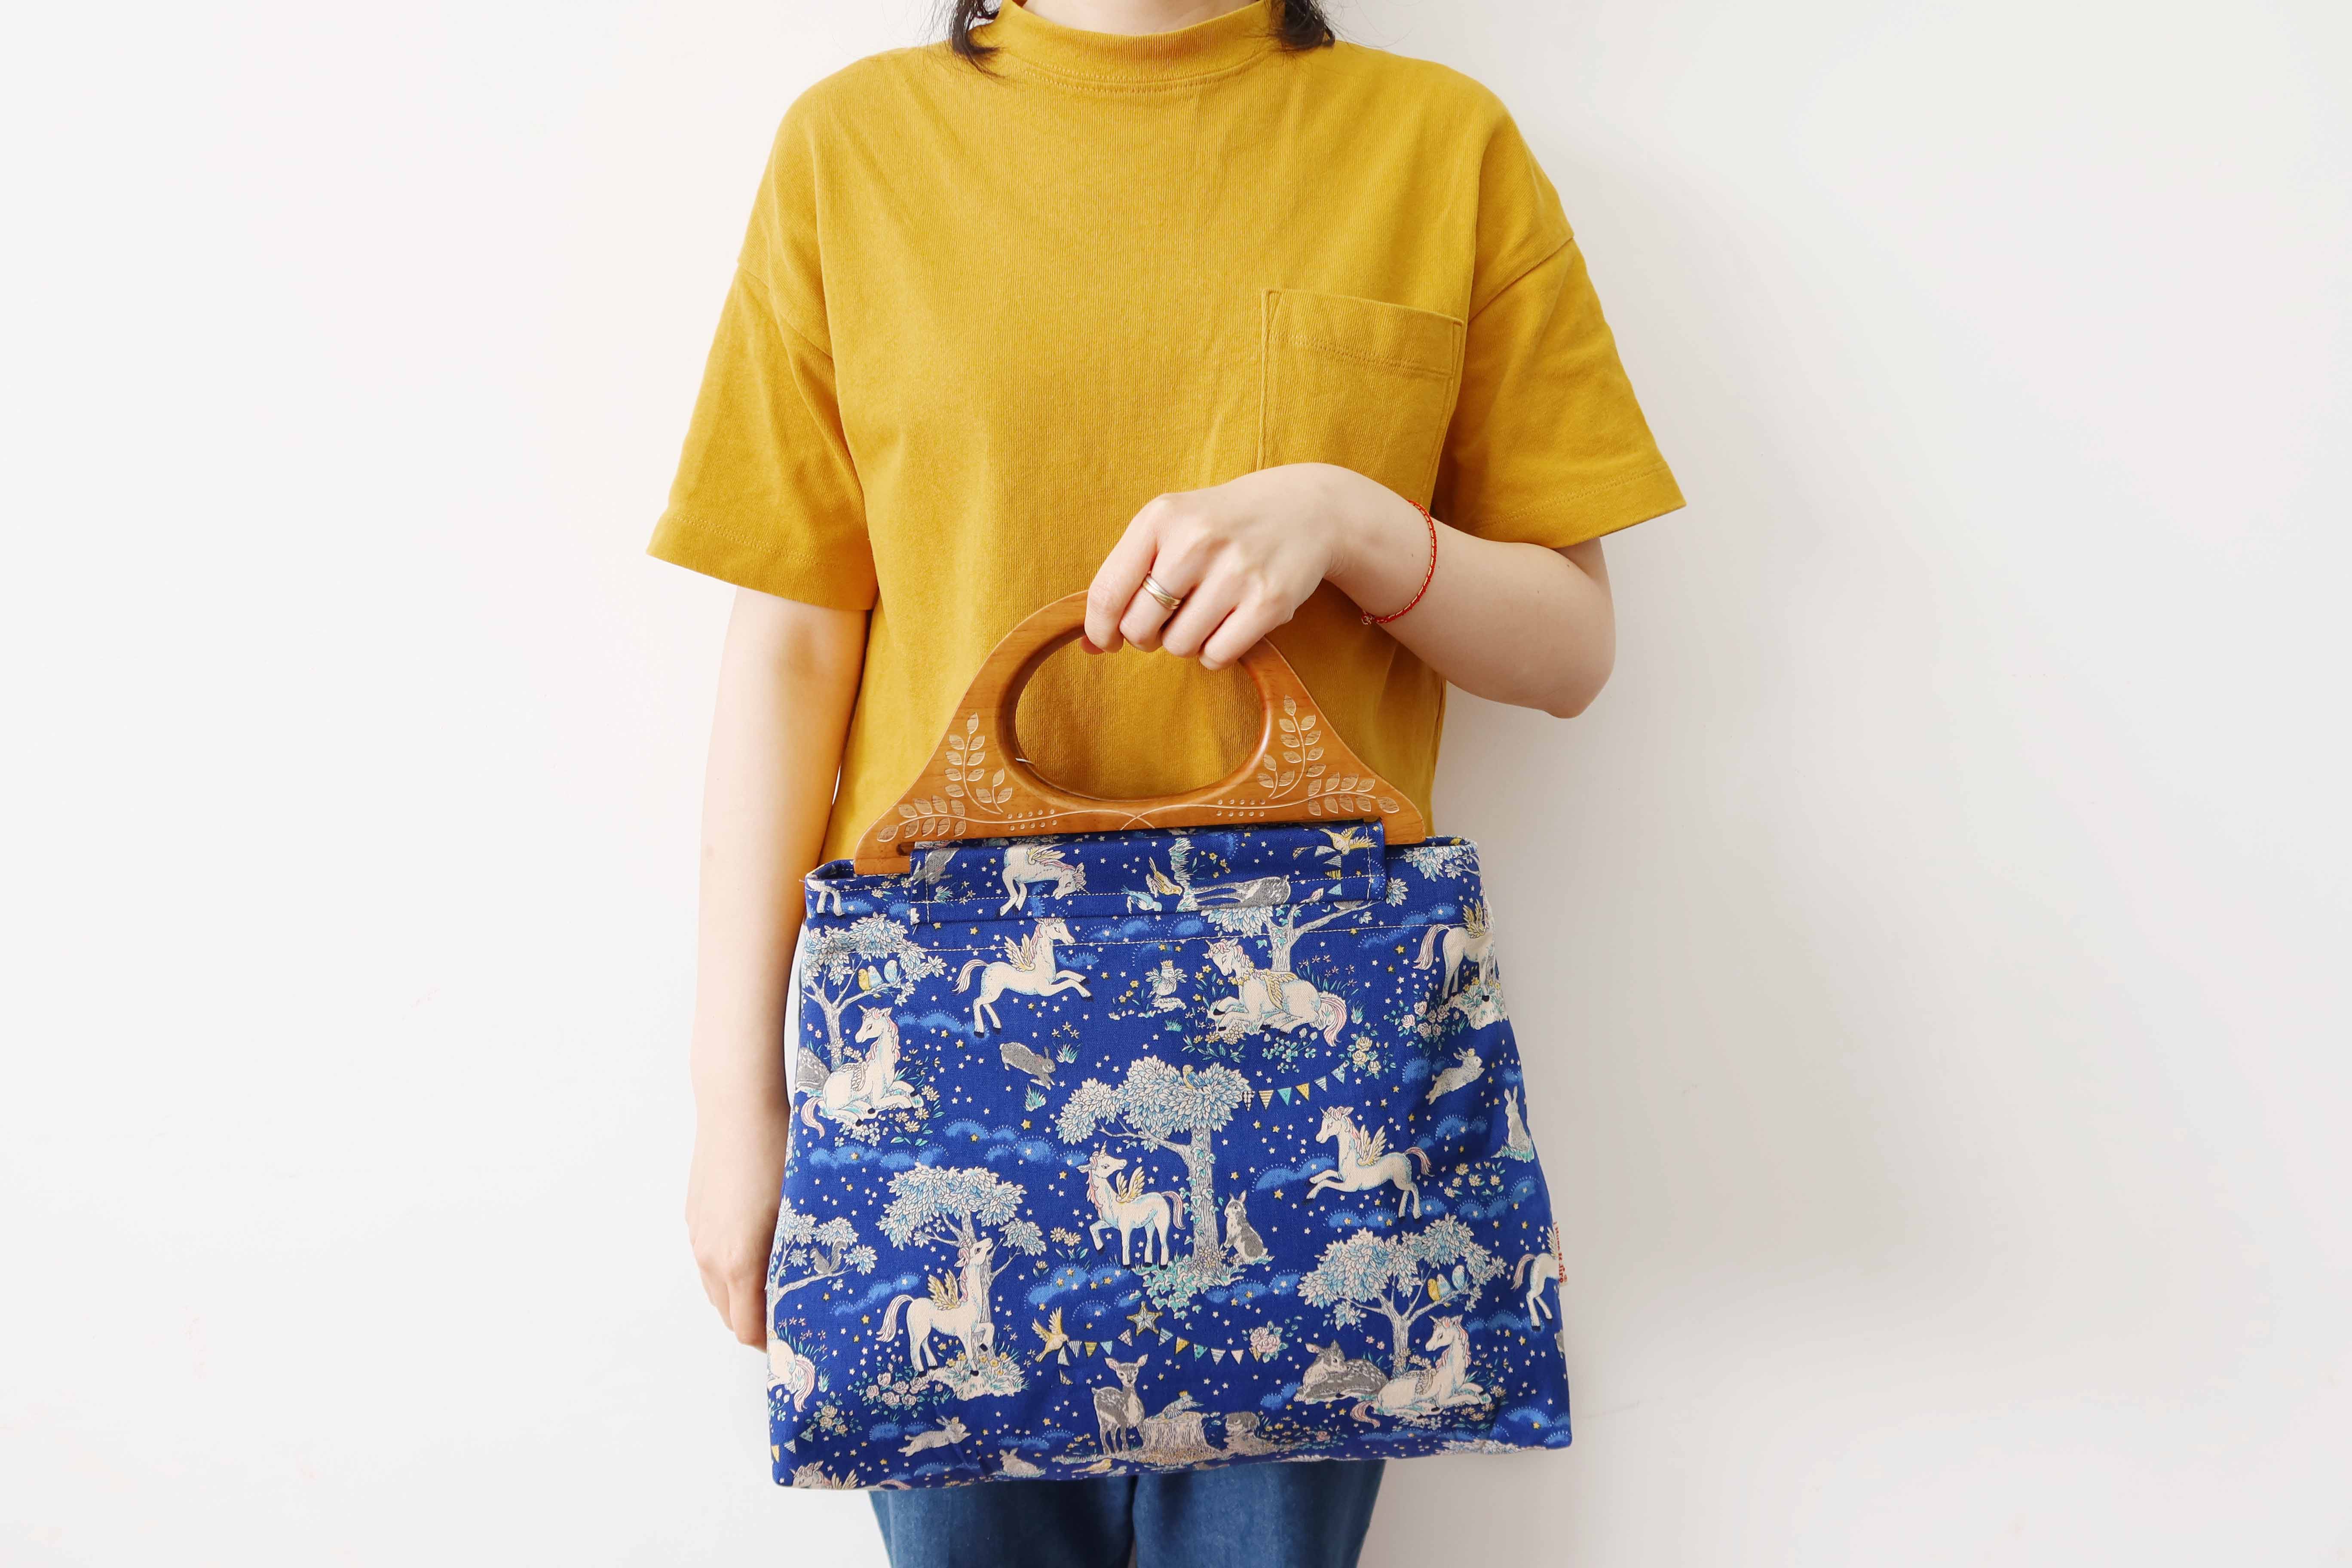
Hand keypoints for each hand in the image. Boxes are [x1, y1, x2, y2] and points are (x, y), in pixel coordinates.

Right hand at [686, 1096, 790, 1348]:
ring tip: (777, 1283)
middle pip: (728, 1314)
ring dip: (741, 1296)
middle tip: (793, 1314)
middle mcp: (710, 1255)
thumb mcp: (799, 1210)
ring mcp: (698, 1235)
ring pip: (715, 1288)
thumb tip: (811, 1290)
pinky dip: (728, 1269)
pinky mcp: (694, 1217)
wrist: (736, 1106)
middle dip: (758, 1322)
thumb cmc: (777, 1153)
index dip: (771, 1342)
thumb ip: (796, 1257)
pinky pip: (708, 1259)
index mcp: (738, 1261)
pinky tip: (756, 1246)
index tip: (797, 1338)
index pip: (746, 1328)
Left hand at [1083, 463, 1424, 669]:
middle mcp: (1196, 541)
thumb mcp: (1170, 529)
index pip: (1108, 592)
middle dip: (1145, 635)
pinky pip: (1217, 656)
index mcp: (1161, 517)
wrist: (1303, 509)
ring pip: (1180, 646)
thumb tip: (1088, 647)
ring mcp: (1236, 571)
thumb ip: (1126, 578)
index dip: (1100, 629)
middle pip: (1140, 626)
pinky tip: (1227, 626)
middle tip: (1165, 621)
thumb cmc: (1220, 526)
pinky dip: (1215, 653)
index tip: (1106, 640)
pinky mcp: (1270, 601)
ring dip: (1184, 642)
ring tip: (1203, 615)